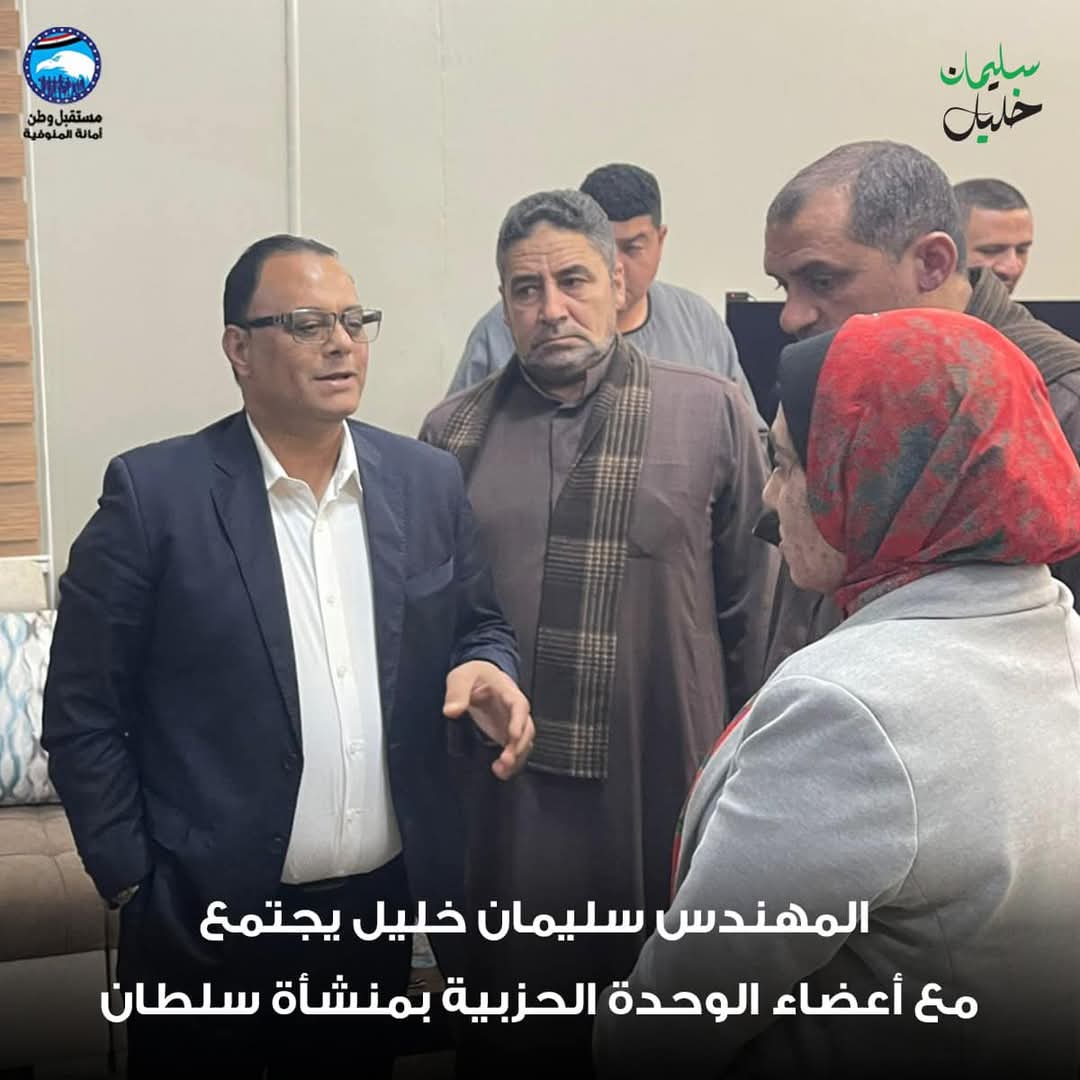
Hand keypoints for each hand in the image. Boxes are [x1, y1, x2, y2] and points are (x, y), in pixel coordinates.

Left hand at [443, 661, 533, 779]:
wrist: (479, 677)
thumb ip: (457, 692)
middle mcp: (515, 709)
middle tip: (506, 760)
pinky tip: (500, 772)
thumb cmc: (474, 675)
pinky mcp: (506, 734)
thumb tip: (452, 711)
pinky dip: (511, 763)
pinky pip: (515, 750)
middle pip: (527, 728)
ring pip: (524, 742)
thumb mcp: (461, 677)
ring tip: (501, 770)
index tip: (512, 736)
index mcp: (507, 691)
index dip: (518, 721)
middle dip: (519, 746)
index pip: (519, 705)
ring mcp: (512, 723)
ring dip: (517, 758)